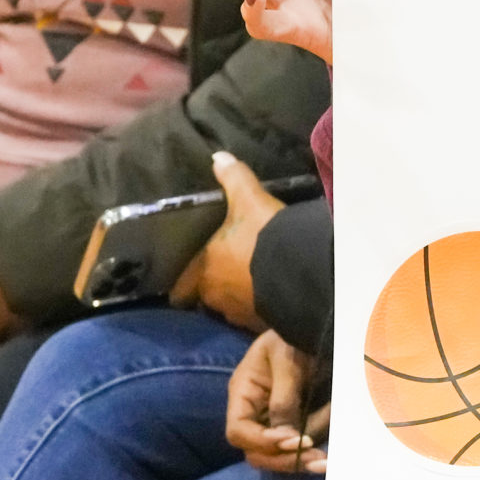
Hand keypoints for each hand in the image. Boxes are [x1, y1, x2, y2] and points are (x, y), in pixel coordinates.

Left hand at [170, 152, 280, 330]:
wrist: (298, 269)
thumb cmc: (263, 234)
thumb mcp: (248, 199)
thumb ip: (233, 178)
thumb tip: (218, 156)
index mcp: (204, 269)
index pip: (181, 288)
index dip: (184, 284)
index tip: (188, 281)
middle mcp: (216, 297)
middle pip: (207, 298)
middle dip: (215, 288)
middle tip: (226, 274)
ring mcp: (240, 314)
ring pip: (231, 308)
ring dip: (238, 298)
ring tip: (251, 285)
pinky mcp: (264, 324)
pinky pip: (256, 317)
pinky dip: (260, 307)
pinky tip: (271, 295)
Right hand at [225, 329, 328, 473]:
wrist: (312, 329)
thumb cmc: (292, 337)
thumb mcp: (286, 360)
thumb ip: (284, 398)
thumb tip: (286, 435)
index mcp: (243, 395)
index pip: (238, 431)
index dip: (261, 441)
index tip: (292, 440)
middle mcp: (254, 414)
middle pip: (256, 452)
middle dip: (283, 459)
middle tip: (313, 459)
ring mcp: (273, 423)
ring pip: (278, 456)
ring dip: (301, 461)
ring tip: (325, 459)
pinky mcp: (294, 426)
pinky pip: (298, 448)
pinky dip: (312, 453)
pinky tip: (330, 454)